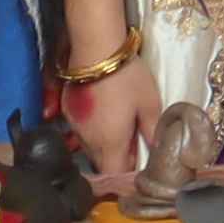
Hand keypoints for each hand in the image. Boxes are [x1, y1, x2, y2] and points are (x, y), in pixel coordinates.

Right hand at [61, 54, 157, 187]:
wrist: (95, 47)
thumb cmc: (127, 76)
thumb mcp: (150, 104)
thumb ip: (153, 131)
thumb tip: (157, 150)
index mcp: (110, 142)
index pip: (115, 174)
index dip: (128, 175)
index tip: (139, 165)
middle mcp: (88, 140)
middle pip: (102, 162)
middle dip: (118, 157)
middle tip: (135, 140)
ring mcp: (74, 126)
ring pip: (90, 146)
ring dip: (105, 143)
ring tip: (120, 123)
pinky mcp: (66, 110)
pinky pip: (80, 130)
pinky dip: (93, 128)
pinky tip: (103, 112)